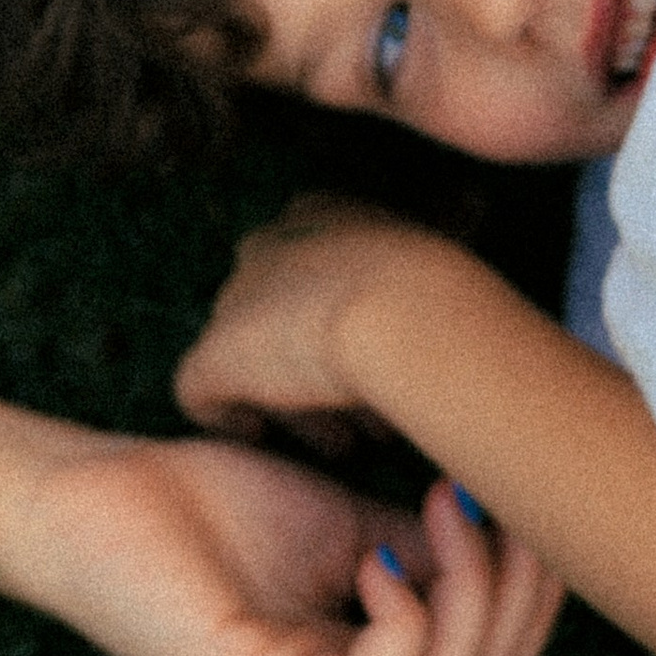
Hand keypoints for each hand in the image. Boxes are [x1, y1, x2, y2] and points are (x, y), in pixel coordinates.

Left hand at [0, 433, 560, 655]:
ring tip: (446, 505)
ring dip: (472, 588)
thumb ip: (425, 549)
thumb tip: (518, 532)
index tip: (531, 502)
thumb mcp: (350, 523)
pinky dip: (406, 614)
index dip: (529, 593)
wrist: (99, 494)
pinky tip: (378, 555)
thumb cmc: (209, 504)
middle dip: (517, 590)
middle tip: (492, 499)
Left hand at [171, 194, 446, 438]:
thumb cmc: (436, 287)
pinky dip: (228, 415)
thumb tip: (456, 276)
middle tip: (361, 409)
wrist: (402, 312)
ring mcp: (235, 300)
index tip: (371, 353)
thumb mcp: (438, 256)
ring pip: (251, 355)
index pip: (308, 261)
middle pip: (275, 310)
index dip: (336, 314)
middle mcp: (267, 245)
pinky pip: (200, 390)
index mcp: (316, 214)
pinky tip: (261, 435)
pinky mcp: (214, 355)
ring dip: (291, 398)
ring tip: (341, 441)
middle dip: (313, 361)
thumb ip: (422, 265)